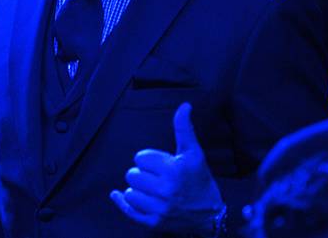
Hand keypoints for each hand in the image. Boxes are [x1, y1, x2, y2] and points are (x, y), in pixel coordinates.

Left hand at [110, 103, 224, 234]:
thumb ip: (184, 129)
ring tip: (150, 189)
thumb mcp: (194, 153)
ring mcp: (159, 208)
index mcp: (174, 170)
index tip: (160, 164)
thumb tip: (184, 105)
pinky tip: (118, 195)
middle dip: (141, 174)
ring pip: (129, 192)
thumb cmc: (200, 180)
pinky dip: (122, 202)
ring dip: (137, 189)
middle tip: (155, 177)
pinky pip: (129, 211)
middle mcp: (166, 190)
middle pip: (132, 174)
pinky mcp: (154, 223)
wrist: (210, 215)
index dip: (148, 159)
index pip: (140, 157)